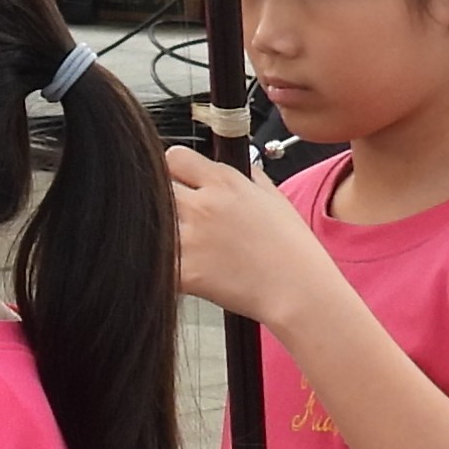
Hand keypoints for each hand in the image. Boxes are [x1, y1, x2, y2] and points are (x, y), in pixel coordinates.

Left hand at [163, 145, 335, 329]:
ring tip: (175, 243)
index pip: (175, 157)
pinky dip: (158, 266)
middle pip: (155, 186)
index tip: (177, 182)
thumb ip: (247, 177)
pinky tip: (173, 269)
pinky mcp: (184, 272)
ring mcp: (190, 238)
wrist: (299, 291)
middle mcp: (203, 205)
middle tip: (173, 216)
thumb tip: (234, 165)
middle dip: (159, 198)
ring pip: (149, 222)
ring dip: (156, 231)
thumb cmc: (292, 249)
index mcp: (224, 182)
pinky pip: (152, 261)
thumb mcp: (274, 198)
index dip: (173, 170)